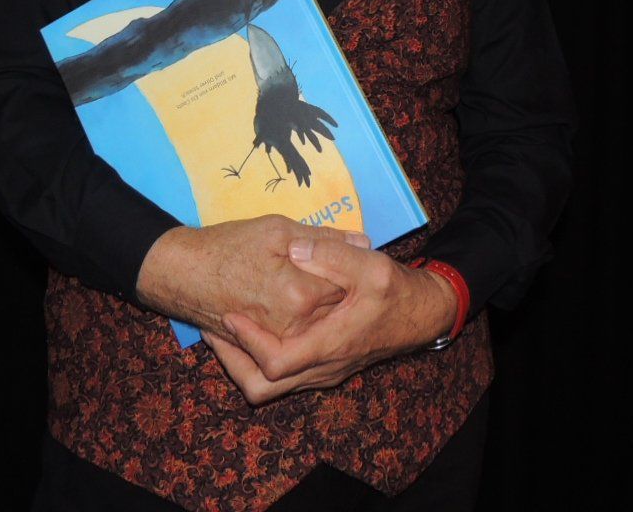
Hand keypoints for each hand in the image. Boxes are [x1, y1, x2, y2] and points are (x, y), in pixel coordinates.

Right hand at [134, 216, 368, 342]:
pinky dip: (304, 336)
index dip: (351, 270)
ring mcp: (279, 345)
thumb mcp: (277, 228)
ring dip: (325, 318)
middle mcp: (294, 328)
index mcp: (302, 295)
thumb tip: (363, 243)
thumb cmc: (228, 245)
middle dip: (342, 296)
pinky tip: (302, 316)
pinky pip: (295, 351)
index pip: (348, 285)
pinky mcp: (264, 353)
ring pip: (318, 334)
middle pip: (337, 314)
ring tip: (319, 296)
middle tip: (335, 276)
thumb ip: (323, 238)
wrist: (181, 274)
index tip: (349, 260)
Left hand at [202, 237, 457, 404]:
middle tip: (213, 329)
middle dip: (231, 361)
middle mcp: (321, 367)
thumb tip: (296, 246)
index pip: (275, 362)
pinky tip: (252, 329)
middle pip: (260, 386)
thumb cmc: (395, 291)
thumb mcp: (370, 264)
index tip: (230, 314)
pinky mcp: (322, 367)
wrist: (419, 315)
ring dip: (241, 361)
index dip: (247, 342)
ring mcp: (321, 371)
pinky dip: (258, 358)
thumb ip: (332, 253)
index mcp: (329, 345)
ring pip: (268, 386)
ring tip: (224, 330)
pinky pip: (281, 376)